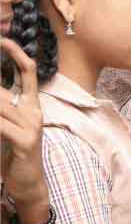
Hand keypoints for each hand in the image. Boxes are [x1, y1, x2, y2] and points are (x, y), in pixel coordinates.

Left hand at [0, 39, 48, 218]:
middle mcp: (34, 112)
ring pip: (0, 104)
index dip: (17, 54)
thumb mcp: (9, 126)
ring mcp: (31, 126)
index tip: (3, 40)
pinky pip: (0, 125)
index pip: (29, 72)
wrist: (28, 183)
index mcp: (32, 105)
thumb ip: (4, 107)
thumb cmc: (14, 153)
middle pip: (4, 88)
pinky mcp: (25, 141)